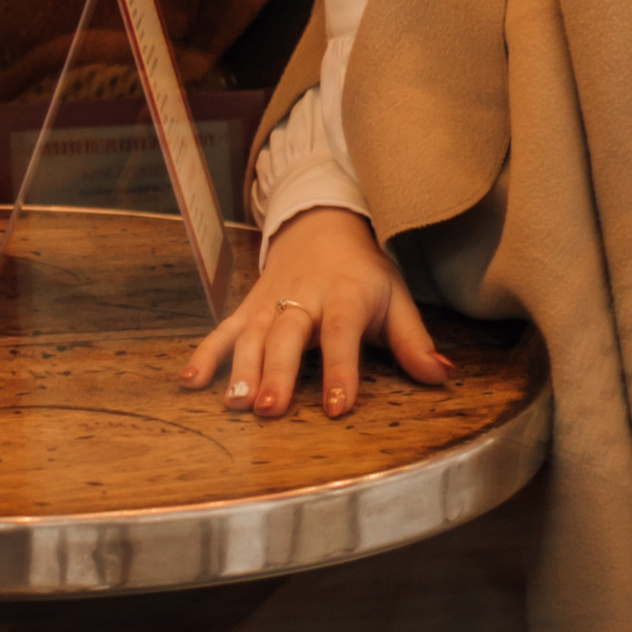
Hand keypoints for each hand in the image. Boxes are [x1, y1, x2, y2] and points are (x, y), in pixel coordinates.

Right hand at [182, 206, 447, 420]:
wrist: (321, 222)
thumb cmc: (363, 273)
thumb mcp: (395, 297)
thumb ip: (413, 340)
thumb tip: (442, 377)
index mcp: (345, 295)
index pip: (343, 332)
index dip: (340, 369)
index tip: (336, 406)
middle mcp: (304, 297)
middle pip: (288, 335)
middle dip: (278, 372)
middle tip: (270, 409)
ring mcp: (271, 301)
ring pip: (253, 334)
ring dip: (240, 369)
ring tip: (234, 405)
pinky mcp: (249, 307)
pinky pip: (224, 329)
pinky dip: (206, 352)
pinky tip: (190, 380)